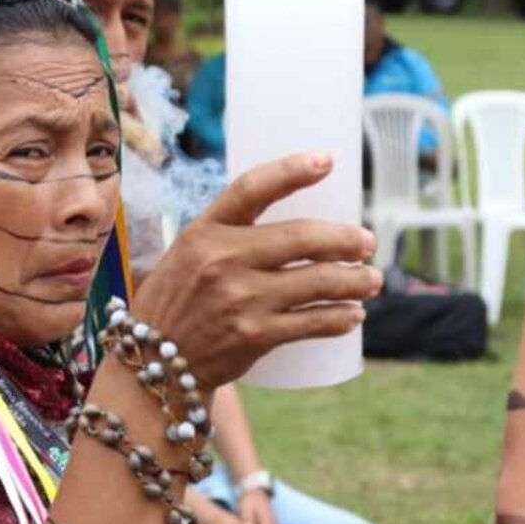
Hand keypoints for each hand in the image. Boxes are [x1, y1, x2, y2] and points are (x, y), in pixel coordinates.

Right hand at [129, 152, 380, 391]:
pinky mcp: (255, 336)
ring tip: (371, 281)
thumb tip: (295, 225)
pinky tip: (352, 314)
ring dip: (356, 281)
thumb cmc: (178, 301)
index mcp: (204, 232)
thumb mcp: (189, 254)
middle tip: (368, 243)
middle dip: (347, 239)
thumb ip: (230, 235)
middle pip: (303, 237)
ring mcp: (241, 299)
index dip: (292, 170)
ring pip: (318, 281)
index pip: (252, 189)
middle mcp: (222, 260)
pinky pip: (313, 322)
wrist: (153, 363)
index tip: (326, 160)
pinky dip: (341, 318)